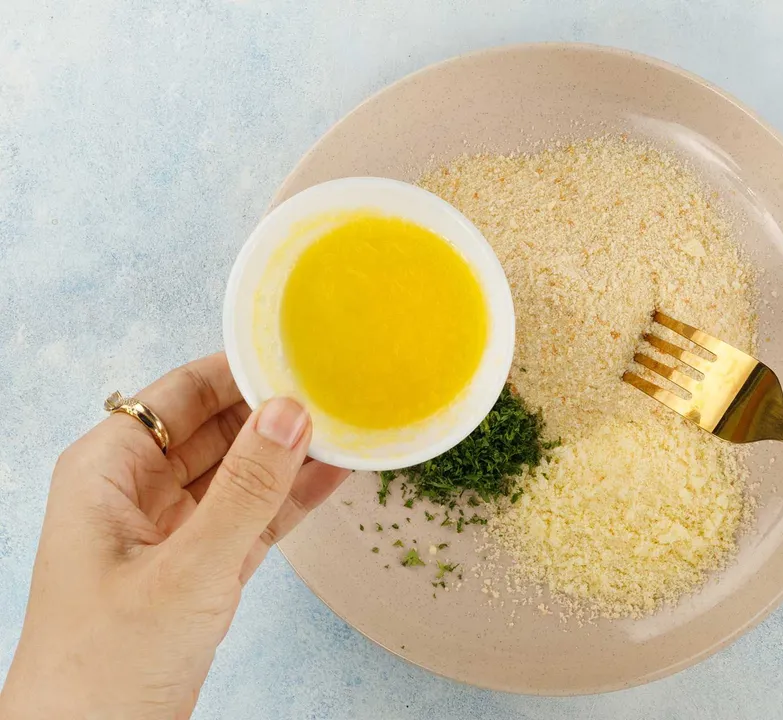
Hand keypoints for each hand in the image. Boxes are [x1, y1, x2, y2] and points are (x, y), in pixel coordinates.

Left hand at [0, 354, 349, 718]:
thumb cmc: (104, 665)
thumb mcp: (187, 568)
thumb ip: (245, 489)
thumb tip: (292, 413)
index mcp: (108, 469)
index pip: (182, 393)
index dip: (241, 370)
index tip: (301, 354)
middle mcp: (138, 490)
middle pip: (216, 426)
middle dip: (274, 410)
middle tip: (340, 389)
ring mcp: (173, 529)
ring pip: (241, 471)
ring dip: (290, 454)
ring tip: (350, 426)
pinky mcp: (202, 567)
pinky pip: (254, 515)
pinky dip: (292, 498)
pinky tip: (336, 476)